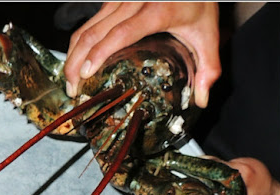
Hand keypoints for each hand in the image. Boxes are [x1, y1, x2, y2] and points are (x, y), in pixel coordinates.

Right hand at [64, 2, 220, 107]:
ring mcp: (119, 0)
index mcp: (156, 12)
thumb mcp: (208, 33)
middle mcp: (132, 3)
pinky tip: (76, 62)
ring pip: (85, 28)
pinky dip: (78, 44)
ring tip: (70, 81)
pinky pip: (88, 22)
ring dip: (72, 55)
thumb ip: (209, 67)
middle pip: (93, 33)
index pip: (120, 34)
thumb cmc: (197, 1)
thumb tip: (201, 100)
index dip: (99, 53)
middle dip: (76, 63)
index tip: (85, 74)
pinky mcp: (112, 0)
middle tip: (72, 90)